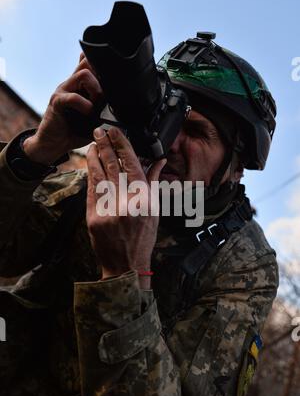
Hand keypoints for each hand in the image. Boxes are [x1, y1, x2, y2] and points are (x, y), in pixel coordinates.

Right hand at [23, 54, 104, 164]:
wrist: (53, 143)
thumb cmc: (75, 130)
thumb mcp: (94, 116)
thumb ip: (103, 106)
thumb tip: (122, 104)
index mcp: (80, 85)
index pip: (90, 62)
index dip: (104, 67)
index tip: (114, 81)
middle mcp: (71, 83)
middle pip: (88, 62)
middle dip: (102, 78)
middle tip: (105, 98)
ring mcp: (63, 90)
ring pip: (83, 74)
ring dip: (96, 90)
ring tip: (96, 107)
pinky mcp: (57, 102)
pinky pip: (73, 97)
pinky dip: (85, 105)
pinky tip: (88, 114)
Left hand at [86, 127, 165, 288]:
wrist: (125, 264)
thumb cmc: (143, 238)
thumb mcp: (154, 210)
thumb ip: (153, 182)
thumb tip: (158, 161)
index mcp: (144, 199)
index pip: (131, 164)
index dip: (121, 145)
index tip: (115, 132)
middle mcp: (126, 202)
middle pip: (113, 165)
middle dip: (104, 145)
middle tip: (98, 131)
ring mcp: (108, 210)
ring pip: (99, 174)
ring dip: (94, 156)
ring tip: (92, 144)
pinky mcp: (93, 217)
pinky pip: (91, 190)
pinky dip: (90, 175)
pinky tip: (90, 164)